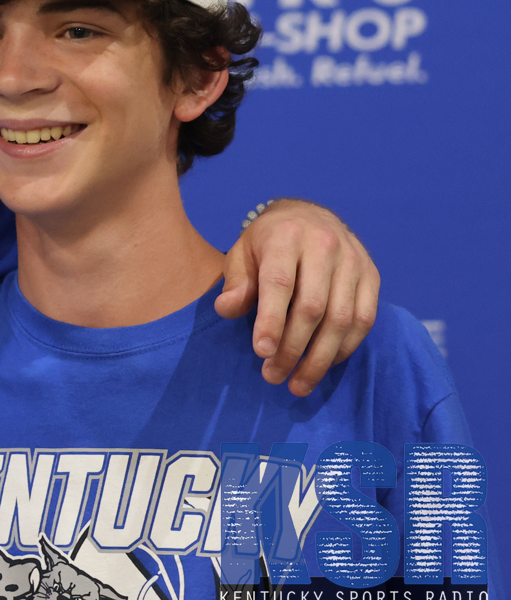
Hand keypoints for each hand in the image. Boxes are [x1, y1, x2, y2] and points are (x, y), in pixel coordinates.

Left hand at [215, 198, 378, 395]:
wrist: (309, 216)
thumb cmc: (267, 242)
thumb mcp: (242, 253)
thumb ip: (236, 283)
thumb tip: (226, 309)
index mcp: (285, 236)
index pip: (280, 284)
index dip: (272, 321)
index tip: (262, 352)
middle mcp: (324, 245)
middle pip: (312, 307)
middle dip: (293, 348)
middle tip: (273, 376)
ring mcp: (353, 260)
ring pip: (342, 318)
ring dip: (320, 358)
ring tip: (298, 383)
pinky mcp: (372, 275)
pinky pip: (363, 319)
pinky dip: (344, 347)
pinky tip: (323, 364)